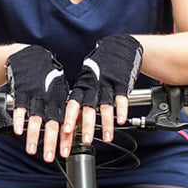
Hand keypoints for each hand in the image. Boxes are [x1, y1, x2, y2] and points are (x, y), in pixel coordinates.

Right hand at [6, 45, 68, 161]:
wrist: (30, 55)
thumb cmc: (47, 75)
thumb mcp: (61, 89)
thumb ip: (68, 107)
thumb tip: (80, 124)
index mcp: (60, 99)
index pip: (64, 121)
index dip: (65, 138)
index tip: (65, 153)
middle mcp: (48, 98)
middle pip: (51, 122)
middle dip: (51, 140)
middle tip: (50, 157)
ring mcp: (35, 95)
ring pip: (35, 117)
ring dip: (34, 135)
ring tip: (32, 150)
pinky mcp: (22, 91)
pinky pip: (20, 107)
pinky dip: (19, 119)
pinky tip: (18, 131)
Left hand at [60, 34, 142, 154]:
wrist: (118, 46)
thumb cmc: (100, 66)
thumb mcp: (88, 81)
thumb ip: (82, 101)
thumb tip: (74, 123)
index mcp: (83, 85)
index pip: (73, 103)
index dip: (69, 118)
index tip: (66, 132)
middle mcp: (94, 85)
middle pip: (89, 107)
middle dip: (87, 125)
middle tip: (86, 140)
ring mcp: (108, 83)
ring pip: (105, 105)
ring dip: (106, 122)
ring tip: (106, 138)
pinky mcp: (121, 82)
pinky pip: (121, 97)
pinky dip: (121, 109)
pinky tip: (121, 120)